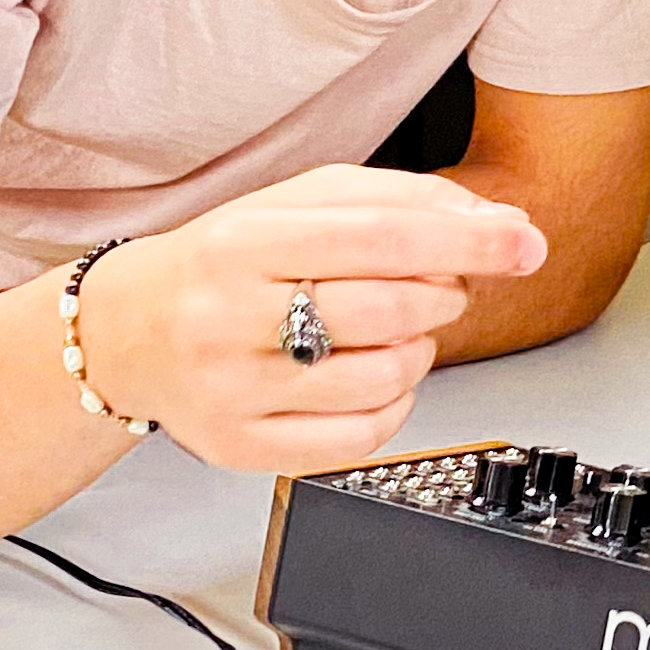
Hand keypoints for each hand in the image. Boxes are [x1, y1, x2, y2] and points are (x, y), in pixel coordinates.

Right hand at [76, 166, 544, 472]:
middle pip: (389, 309)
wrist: (124, 332)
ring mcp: (231, 390)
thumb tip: (500, 221)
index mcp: (240, 241)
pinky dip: (395, 403)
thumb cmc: (225, 263)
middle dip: (444, 293)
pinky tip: (374, 375)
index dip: (468, 240)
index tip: (525, 243)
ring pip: (384, 377)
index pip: (380, 237)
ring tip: (396, 330)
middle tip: (439, 285)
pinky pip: (361, 436)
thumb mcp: (298, 204)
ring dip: (420, 349)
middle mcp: (226, 317)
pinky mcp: (241, 446)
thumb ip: (400, 202)